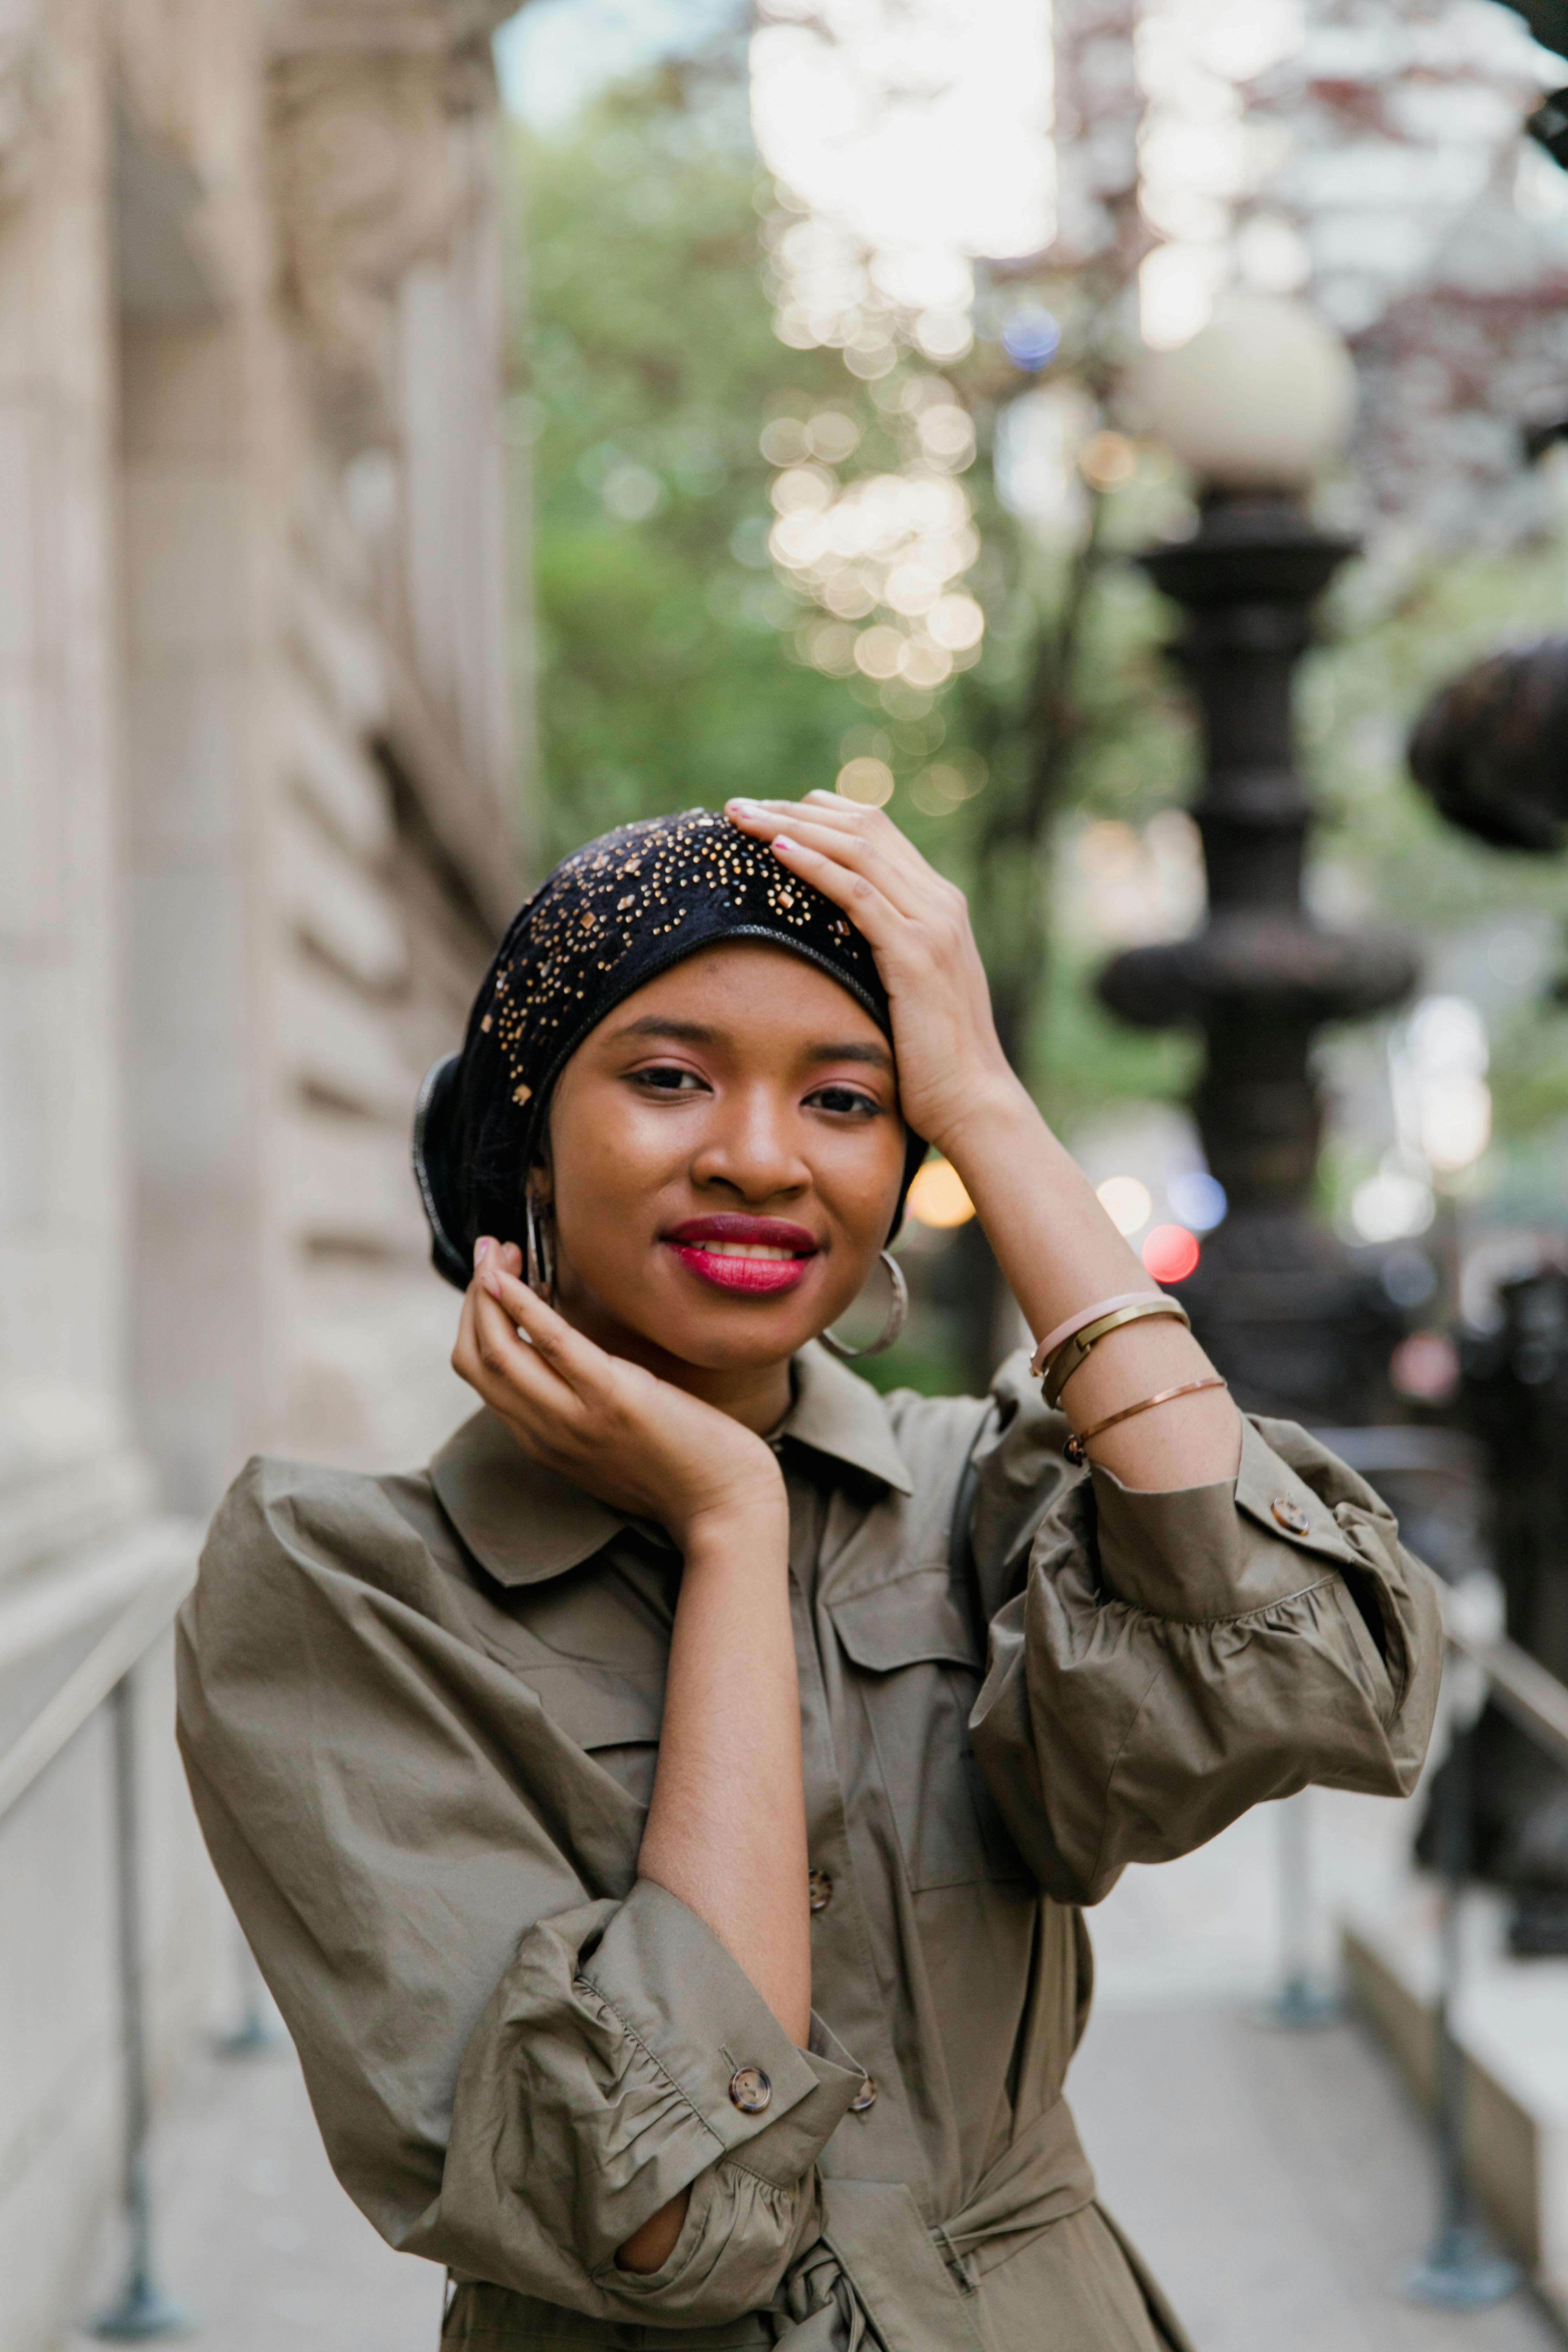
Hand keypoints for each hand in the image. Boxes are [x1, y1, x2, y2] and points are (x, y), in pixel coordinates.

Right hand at [453, 1243, 785, 1544]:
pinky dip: (522, 1307)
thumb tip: (565, 1352)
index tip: (491, 1280)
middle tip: (490, 1253)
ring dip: (488, 1293)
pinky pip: (552, 1345)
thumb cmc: (680, 1465)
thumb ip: (577, 1405)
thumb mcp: (609, 1440)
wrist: (724, 1505)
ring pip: (498, 1352)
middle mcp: (545, 1432)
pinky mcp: (612, 1398)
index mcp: (542, 1440)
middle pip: (477, 1361)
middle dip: (472, 1301)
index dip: (475, 1321)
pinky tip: (511, 1276)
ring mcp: (575, 1417)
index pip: (482, 1376)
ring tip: (500, 1251)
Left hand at [726, 793, 1019, 1151]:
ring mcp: (931, 924)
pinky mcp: (915, 954)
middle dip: (795, 809)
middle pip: (861, 827)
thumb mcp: (904, 989)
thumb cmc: (931, 1057)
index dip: (817, 814)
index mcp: (936, 904)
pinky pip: (858, 894)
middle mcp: (938, 901)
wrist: (973, 1100)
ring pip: (855, 849)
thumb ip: (880, 951)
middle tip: (738, 808)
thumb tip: (827, 937)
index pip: (874, 831)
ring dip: (793, 827)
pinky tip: (777, 851)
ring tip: (742, 817)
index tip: (766, 815)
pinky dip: (815, 866)